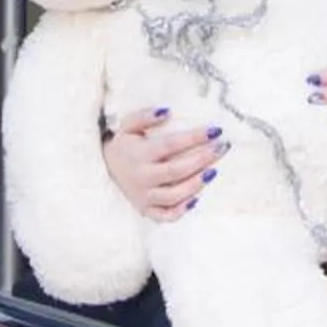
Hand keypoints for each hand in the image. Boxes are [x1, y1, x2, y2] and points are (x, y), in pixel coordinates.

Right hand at [102, 110, 224, 220]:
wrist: (104, 170)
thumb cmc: (124, 145)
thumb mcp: (128, 125)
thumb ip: (145, 116)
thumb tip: (167, 111)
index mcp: (139, 154)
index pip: (171, 144)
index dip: (194, 137)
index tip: (215, 130)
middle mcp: (142, 177)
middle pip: (177, 170)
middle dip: (203, 158)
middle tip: (222, 148)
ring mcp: (144, 196)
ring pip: (174, 195)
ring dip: (196, 183)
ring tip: (214, 170)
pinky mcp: (146, 210)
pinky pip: (166, 215)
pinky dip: (182, 210)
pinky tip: (196, 198)